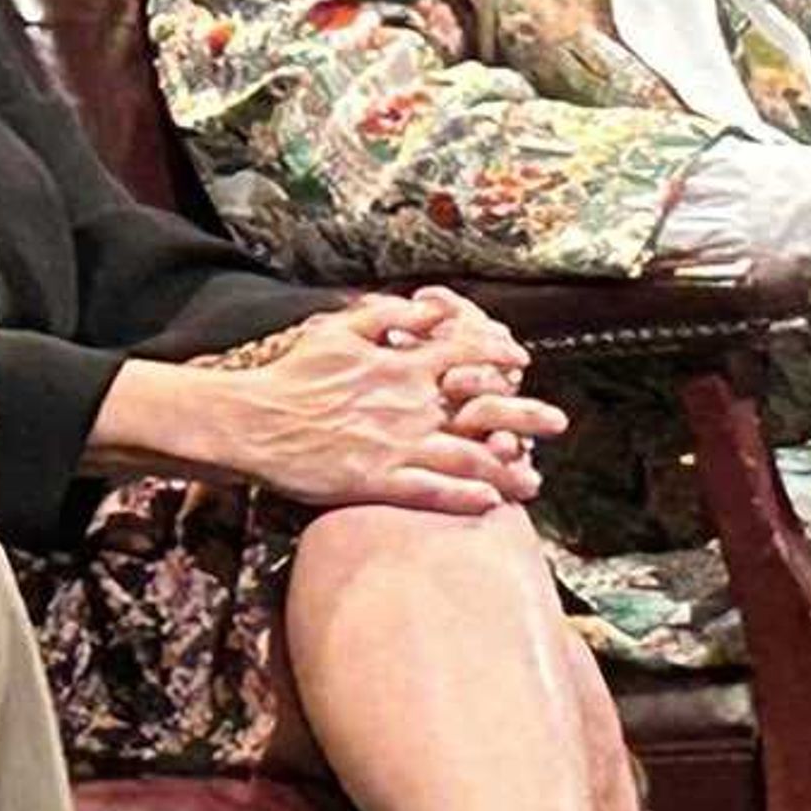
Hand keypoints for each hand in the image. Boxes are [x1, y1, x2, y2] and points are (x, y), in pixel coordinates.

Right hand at [227, 308, 566, 513]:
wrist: (251, 421)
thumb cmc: (292, 375)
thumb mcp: (337, 329)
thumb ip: (389, 315)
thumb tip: (432, 309)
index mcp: (401, 366)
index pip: (468, 355)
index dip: (501, 356)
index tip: (521, 362)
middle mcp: (409, 405)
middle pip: (485, 409)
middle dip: (527, 415)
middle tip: (559, 422)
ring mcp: (396, 445)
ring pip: (468, 456)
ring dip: (507, 467)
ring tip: (534, 479)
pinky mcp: (377, 480)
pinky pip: (433, 491)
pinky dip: (464, 496)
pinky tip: (489, 501)